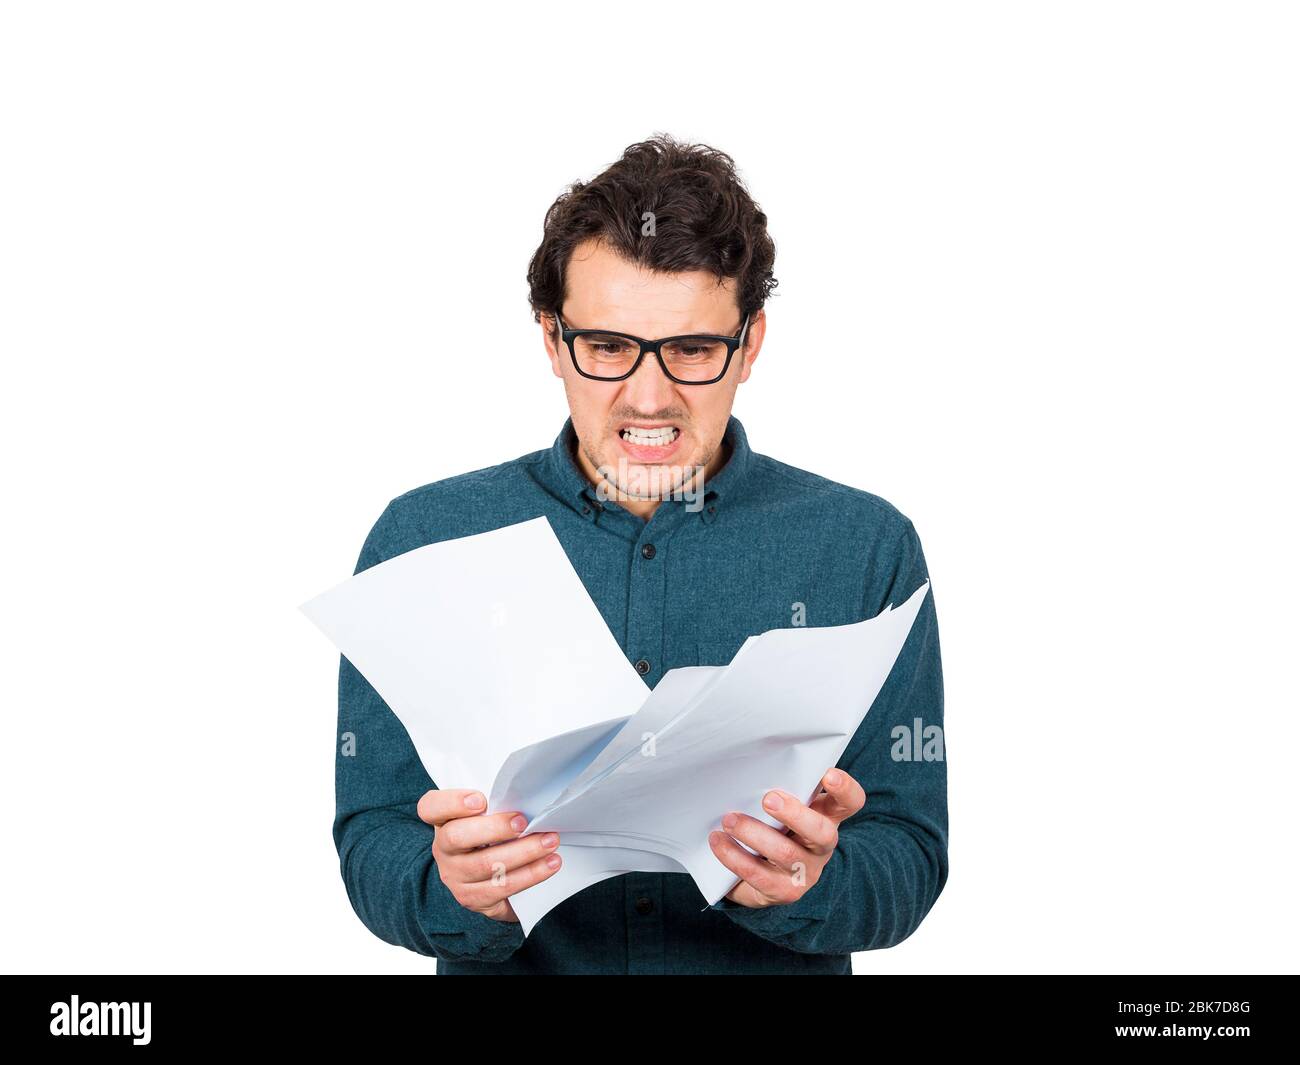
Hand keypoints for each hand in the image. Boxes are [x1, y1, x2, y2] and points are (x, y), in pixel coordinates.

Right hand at [417, 789, 561, 922]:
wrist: (481, 879)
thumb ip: (495, 806)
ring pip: (486, 865)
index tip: (480, 800)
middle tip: (523, 822)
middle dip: (495, 829)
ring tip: (550, 841)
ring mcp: (455, 876)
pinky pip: (503, 887)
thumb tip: (528, 798)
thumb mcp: (483, 816)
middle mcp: (442, 849)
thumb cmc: (486, 836)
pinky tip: (549, 863)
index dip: (452, 802)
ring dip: (524, 852)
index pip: (431, 807)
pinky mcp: (473, 898)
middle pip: (457, 837)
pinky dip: (531, 874)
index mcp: (442, 820)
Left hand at [708, 768, 865, 908]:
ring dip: (754, 834)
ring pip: (786, 854)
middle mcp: (822, 846)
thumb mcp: (786, 806)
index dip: (844, 789)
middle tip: (768, 799)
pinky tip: (718, 840)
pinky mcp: (783, 891)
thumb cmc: (776, 826)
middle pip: (822, 832)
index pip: (849, 802)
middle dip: (795, 814)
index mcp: (827, 816)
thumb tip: (752, 760)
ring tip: (729, 820)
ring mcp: (806, 871)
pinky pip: (758, 875)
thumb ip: (782, 788)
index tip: (828, 773)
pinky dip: (734, 856)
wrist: (766, 874)